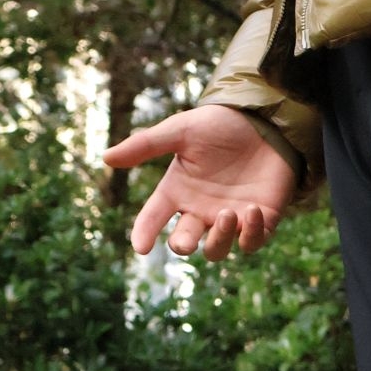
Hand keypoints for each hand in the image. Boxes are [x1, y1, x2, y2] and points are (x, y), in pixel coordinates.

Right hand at [102, 105, 295, 259]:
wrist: (264, 120)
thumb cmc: (220, 125)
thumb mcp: (181, 131)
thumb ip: (146, 145)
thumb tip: (106, 158)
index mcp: (177, 191)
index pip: (154, 217)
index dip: (144, 233)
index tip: (140, 247)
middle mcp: (200, 210)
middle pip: (185, 241)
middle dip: (183, 244)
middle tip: (184, 240)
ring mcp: (229, 218)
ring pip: (217, 249)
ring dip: (220, 238)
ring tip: (226, 213)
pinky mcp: (259, 220)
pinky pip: (252, 241)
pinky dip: (250, 233)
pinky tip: (250, 210)